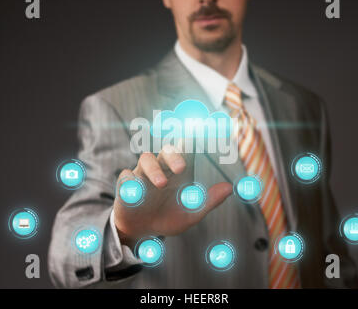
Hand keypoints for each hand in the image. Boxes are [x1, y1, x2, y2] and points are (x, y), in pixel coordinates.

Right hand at [114, 144, 231, 246]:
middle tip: (182, 168)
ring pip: (146, 159)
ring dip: (154, 170)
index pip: (187, 150)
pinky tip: (136, 193)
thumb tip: (230, 188)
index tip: (201, 126)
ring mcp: (143, 174)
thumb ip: (209, 201)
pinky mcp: (126, 185)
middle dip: (174, 155)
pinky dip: (132, 182)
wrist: (143, 232)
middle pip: (167, 151)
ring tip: (161, 184)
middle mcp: (162, 168)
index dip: (192, 138)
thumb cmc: (168, 218)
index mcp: (179, 172)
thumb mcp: (191, 214)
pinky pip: (127, 177)